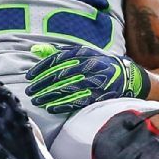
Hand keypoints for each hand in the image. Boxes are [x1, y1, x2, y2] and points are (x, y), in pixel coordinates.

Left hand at [24, 43, 148, 113]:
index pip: (58, 59)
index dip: (42, 68)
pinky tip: (51, 108)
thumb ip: (58, 52)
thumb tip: (35, 50)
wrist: (129, 77)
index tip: (29, 76)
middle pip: (61, 75)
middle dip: (43, 84)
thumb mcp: (82, 53)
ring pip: (68, 88)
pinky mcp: (100, 95)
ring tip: (36, 100)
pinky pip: (79, 101)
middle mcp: (90, 65)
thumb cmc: (99, 63)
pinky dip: (64, 105)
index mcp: (84, 53)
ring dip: (50, 95)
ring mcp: (96, 81)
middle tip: (29, 91)